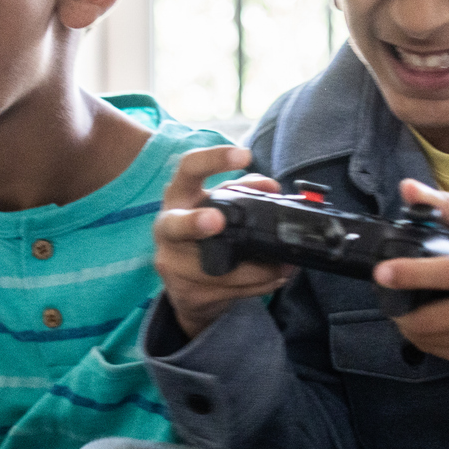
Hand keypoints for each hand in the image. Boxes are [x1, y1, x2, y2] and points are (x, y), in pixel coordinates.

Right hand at [152, 146, 291, 340]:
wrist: (187, 288)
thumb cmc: (205, 235)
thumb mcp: (220, 206)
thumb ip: (244, 191)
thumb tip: (271, 187)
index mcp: (179, 197)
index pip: (188, 168)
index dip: (214, 159)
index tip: (244, 155)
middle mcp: (167, 228)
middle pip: (175, 224)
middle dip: (195, 223)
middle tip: (217, 221)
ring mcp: (172, 265)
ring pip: (214, 269)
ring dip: (254, 269)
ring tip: (281, 267)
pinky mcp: (187, 294)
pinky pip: (227, 291)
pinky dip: (257, 286)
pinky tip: (274, 279)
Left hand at [374, 178, 448, 367]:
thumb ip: (447, 207)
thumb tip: (408, 189)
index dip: (413, 274)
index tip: (383, 272)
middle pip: (434, 318)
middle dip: (400, 309)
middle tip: (389, 295)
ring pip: (434, 341)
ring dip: (410, 326)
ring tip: (406, 308)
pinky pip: (446, 354)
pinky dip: (428, 340)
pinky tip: (428, 324)